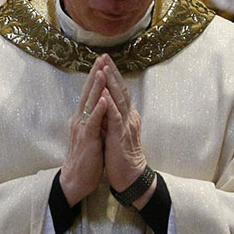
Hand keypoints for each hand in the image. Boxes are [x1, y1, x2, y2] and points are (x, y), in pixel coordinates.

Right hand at [60, 58, 108, 205]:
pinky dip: (99, 110)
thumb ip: (96, 120)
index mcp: (83, 118)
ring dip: (96, 87)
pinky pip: (93, 123)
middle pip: (88, 93)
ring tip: (101, 71)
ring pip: (90, 104)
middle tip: (101, 57)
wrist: (76, 180)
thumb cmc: (87, 158)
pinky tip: (104, 100)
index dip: (96, 77)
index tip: (102, 61)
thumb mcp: (93, 135)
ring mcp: (83, 129)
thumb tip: (103, 107)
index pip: (90, 93)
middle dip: (95, 74)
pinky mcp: (87, 140)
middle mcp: (80, 119)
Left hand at [98, 55, 148, 193]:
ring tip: (104, 68)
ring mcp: (125, 125)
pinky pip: (115, 118)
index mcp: (127, 116)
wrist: (130, 176)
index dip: (112, 75)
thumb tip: (103, 103)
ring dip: (111, 83)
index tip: (104, 61)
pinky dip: (109, 105)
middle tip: (104, 56)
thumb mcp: (115, 131)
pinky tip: (104, 95)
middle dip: (112, 72)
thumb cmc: (121, 155)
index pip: (119, 91)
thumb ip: (111, 117)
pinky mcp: (120, 136)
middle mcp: (129, 117)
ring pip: (119, 100)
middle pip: (120, 90)